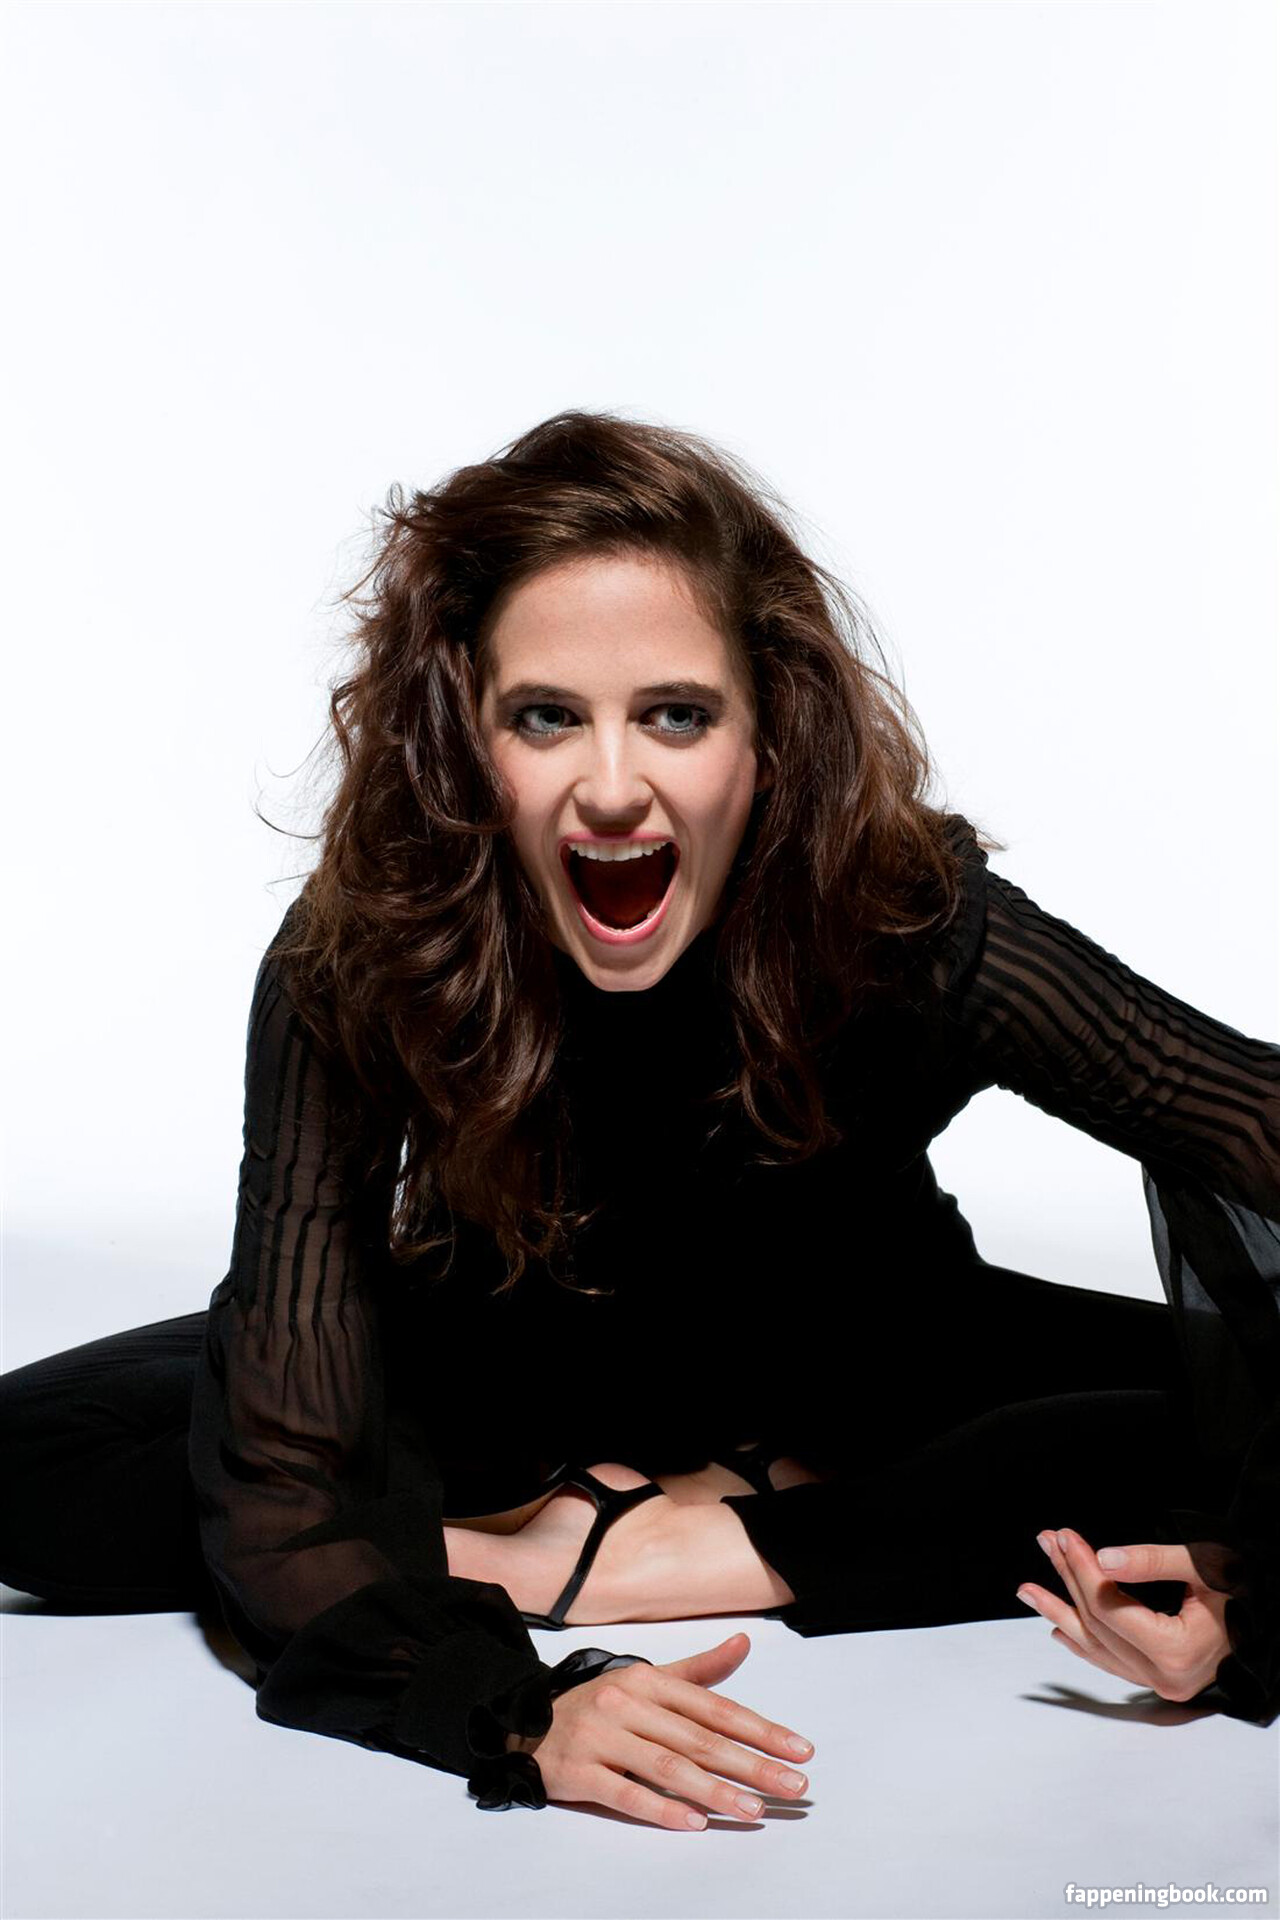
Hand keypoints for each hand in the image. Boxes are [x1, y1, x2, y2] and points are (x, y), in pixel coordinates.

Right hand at [527, 1630, 813, 1828]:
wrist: (524, 1724)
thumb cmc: (599, 1706)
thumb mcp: (647, 1681)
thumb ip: (698, 1670)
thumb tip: (744, 1643)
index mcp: (649, 1682)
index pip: (716, 1707)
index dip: (760, 1728)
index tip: (799, 1749)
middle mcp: (627, 1704)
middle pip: (699, 1739)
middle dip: (751, 1764)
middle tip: (792, 1786)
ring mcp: (602, 1737)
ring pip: (667, 1767)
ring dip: (715, 1790)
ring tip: (753, 1810)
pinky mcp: (580, 1772)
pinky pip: (625, 1792)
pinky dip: (660, 1809)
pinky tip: (693, 1822)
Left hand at [1017, 1527, 1231, 1703]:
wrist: (1265, 1619)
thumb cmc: (1242, 1590)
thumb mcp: (1203, 1566)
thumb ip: (1152, 1561)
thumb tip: (1101, 1557)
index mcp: (1177, 1652)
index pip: (1110, 1607)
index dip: (1082, 1569)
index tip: (1065, 1535)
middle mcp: (1165, 1677)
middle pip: (1099, 1622)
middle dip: (1069, 1577)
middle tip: (1047, 1540)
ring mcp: (1159, 1683)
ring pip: (1097, 1644)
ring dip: (1060, 1611)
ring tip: (1026, 1589)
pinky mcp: (1156, 1680)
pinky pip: (1109, 1661)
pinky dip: (1080, 1641)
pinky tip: (1056, 1626)